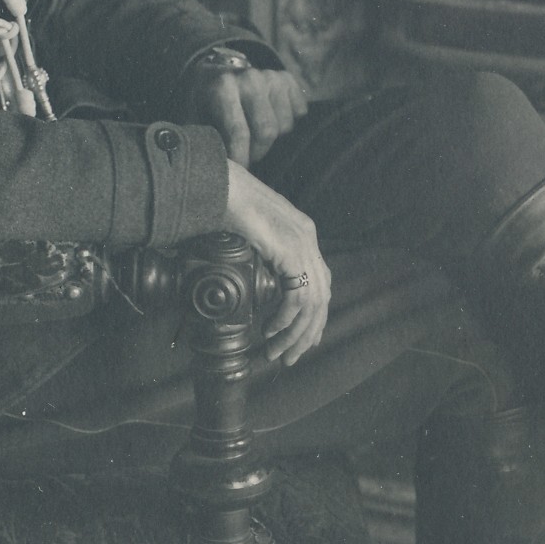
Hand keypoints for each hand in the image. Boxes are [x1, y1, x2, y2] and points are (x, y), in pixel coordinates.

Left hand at [182, 63, 308, 166]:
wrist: (216, 71)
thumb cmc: (204, 103)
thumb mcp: (194, 118)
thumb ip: (203, 141)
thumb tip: (215, 169)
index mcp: (222, 88)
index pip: (239, 133)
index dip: (242, 158)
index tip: (241, 170)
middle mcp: (249, 78)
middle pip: (267, 131)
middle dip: (258, 151)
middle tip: (248, 155)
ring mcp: (271, 76)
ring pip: (285, 125)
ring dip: (273, 138)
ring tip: (255, 136)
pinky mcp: (286, 78)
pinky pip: (299, 112)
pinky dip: (287, 121)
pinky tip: (270, 118)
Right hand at [223, 160, 330, 366]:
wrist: (222, 187)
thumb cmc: (227, 205)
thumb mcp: (250, 235)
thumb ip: (262, 254)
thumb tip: (255, 281)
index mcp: (303, 233)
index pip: (322, 283)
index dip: (314, 316)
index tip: (302, 340)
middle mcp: (309, 239)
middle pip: (321, 299)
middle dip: (306, 333)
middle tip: (289, 357)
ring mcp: (303, 245)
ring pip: (311, 305)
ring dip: (294, 334)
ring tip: (275, 352)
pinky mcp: (292, 252)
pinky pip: (297, 298)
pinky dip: (286, 319)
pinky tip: (270, 330)